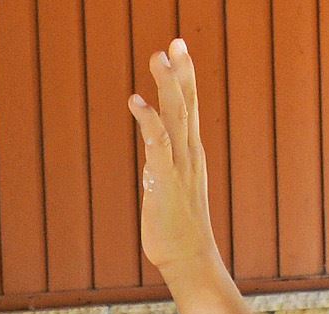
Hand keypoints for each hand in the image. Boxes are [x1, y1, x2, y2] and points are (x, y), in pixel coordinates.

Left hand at [129, 39, 220, 276]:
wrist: (189, 258)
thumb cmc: (177, 231)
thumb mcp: (172, 191)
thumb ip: (164, 171)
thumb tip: (154, 163)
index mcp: (192, 153)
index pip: (190, 108)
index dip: (185, 78)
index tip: (180, 51)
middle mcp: (190, 153)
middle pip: (187, 103)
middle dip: (182, 71)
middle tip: (176, 40)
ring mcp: (180, 165)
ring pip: (176, 116)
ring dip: (167, 85)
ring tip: (157, 56)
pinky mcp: (165, 180)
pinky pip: (157, 144)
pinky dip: (148, 120)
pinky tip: (136, 100)